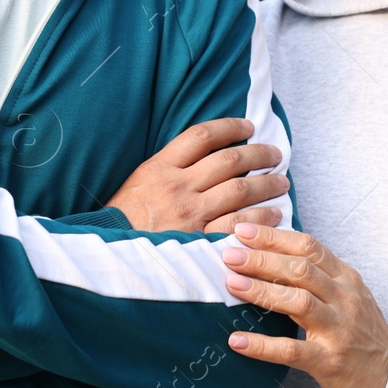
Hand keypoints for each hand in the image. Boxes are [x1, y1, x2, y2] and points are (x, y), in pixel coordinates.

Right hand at [106, 118, 288, 233]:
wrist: (105, 260)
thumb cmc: (120, 225)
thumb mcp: (136, 185)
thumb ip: (167, 170)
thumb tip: (203, 157)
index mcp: (158, 168)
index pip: (201, 136)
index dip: (230, 127)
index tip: (248, 126)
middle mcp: (177, 187)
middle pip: (229, 160)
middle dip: (258, 154)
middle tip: (276, 155)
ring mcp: (189, 215)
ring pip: (239, 189)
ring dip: (266, 184)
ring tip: (281, 182)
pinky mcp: (199, 242)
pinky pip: (239, 224)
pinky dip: (261, 217)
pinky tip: (274, 214)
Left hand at [221, 223, 387, 387]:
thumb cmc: (358, 329)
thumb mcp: (347, 293)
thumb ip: (317, 274)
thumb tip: (269, 253)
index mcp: (345, 277)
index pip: (309, 247)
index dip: (275, 237)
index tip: (244, 231)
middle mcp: (344, 298)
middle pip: (301, 269)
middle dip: (263, 259)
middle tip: (230, 255)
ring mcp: (338, 329)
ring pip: (298, 302)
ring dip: (262, 291)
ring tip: (232, 285)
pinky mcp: (329, 360)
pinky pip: (292, 350)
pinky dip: (262, 345)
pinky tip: (238, 340)